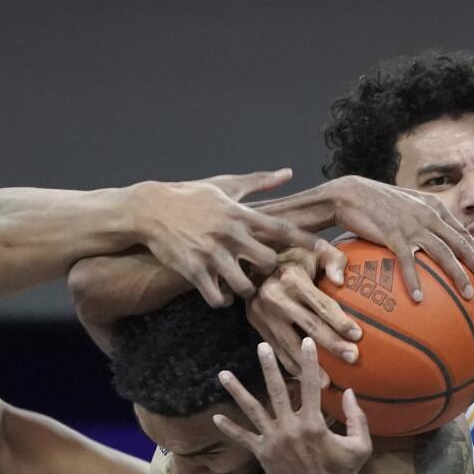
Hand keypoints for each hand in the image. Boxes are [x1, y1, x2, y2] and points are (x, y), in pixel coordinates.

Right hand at [131, 169, 320, 306]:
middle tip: (265, 273)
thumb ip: (258, 182)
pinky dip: (222, 300)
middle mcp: (228, 234)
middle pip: (267, 262)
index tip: (324, 250)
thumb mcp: (225, 186)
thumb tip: (288, 173)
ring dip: (247, 290)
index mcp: (240, 214)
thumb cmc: (190, 195)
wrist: (149, 209)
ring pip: (244, 285)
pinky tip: (221, 293)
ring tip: (242, 286)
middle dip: (270, 271)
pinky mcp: (192, 270)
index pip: (281, 229)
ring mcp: (210, 254)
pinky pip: (217, 297)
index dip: (305, 240)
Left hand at [212, 338, 369, 473]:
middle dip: (268, 366)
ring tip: (223, 374)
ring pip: (253, 410)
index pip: (311, 386)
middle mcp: (290, 428)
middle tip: (261, 346)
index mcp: (313, 424)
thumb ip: (357, 417)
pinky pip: (244, 439)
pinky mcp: (263, 454)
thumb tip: (349, 391)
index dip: (309, 363)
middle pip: (277, 390)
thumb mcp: (360, 446)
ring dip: (237, 391)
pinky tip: (216, 417)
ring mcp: (274, 441)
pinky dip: (230, 429)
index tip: (306, 342)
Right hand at [247, 243, 359, 382]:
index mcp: (292, 278)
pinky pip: (277, 349)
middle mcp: (275, 297)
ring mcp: (263, 314)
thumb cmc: (293, 257)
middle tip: (353, 358)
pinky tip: (306, 377)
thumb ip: (333, 259)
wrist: (252, 263)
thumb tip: (340, 281)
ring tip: (328, 382)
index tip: (358, 335)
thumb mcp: (313, 249)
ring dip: (310, 365)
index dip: (340, 321)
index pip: (321, 304)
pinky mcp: (256, 325)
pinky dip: (291, 365)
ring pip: (291, 344)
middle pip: (309, 326)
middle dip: (332, 345)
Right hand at [254, 175, 473, 301]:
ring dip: (458, 275)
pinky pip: (409, 262)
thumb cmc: (375, 204)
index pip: (463, 233)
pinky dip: (415, 281)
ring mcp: (413, 225)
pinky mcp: (394, 234)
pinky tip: (419, 298)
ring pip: (444, 253)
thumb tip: (430, 240)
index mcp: (434, 208)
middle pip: (461, 244)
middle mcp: (429, 215)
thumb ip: (421, 220)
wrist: (350, 193)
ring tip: (467, 295)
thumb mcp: (406, 207)